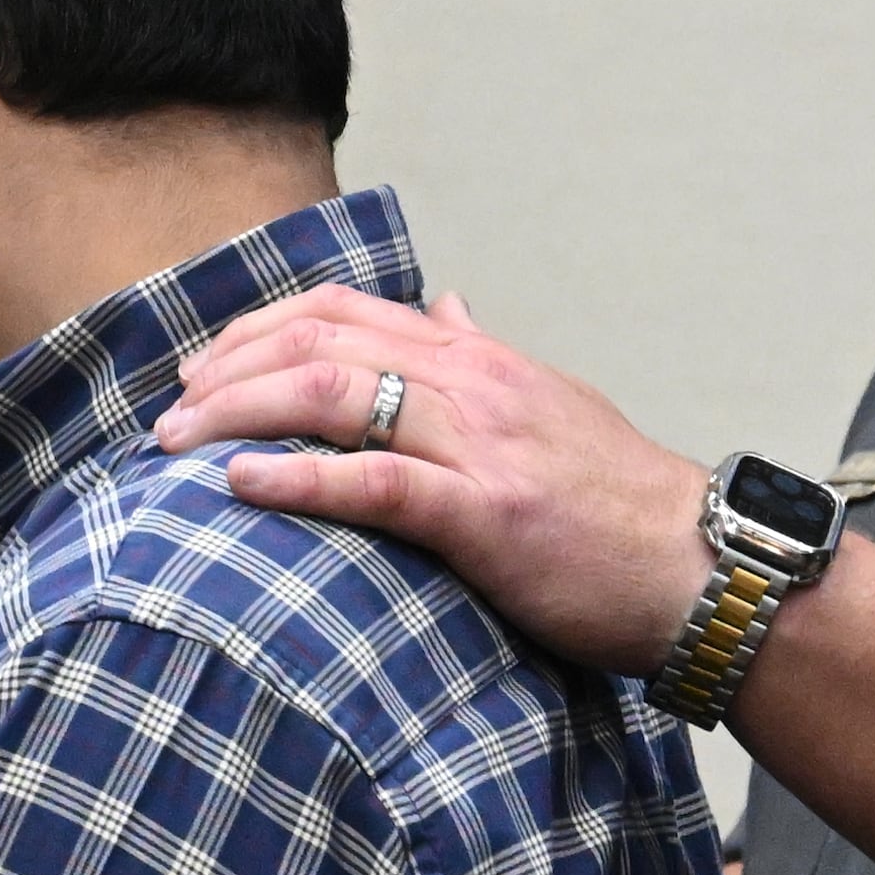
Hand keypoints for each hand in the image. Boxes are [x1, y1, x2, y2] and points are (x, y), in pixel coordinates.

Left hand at [156, 285, 713, 676]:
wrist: (704, 569)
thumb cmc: (623, 507)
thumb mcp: (553, 405)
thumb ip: (486, 358)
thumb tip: (447, 306)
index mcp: (482, 359)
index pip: (345, 309)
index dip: (258, 329)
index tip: (204, 367)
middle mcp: (474, 383)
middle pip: (321, 339)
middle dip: (229, 368)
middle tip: (170, 412)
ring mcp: (480, 444)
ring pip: (336, 391)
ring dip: (239, 412)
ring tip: (177, 443)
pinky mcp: (487, 515)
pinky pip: (376, 480)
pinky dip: (297, 475)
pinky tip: (239, 483)